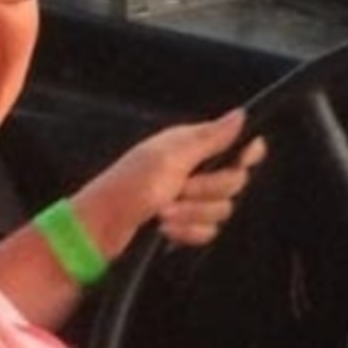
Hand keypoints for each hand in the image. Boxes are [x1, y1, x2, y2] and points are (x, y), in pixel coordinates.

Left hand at [70, 108, 266, 255]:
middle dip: (207, 191)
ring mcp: (189, 199)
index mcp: (191, 146)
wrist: (101, 228)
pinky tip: (165, 229)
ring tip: (163, 213)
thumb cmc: (128, 187)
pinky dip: (187, 233)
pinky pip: (208, 232)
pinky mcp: (185, 223)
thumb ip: (209, 139)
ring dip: (192, 215)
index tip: (240, 162)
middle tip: (179, 190)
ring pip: (221, 211)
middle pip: (234, 182)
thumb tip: (241, 115)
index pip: (237, 144)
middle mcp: (194, 169)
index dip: (245, 155)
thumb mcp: (170, 158)